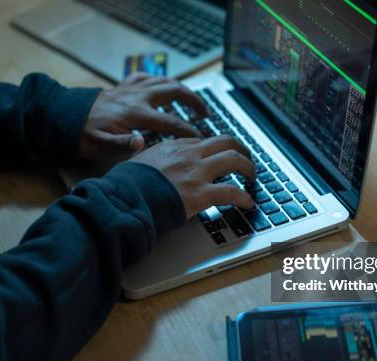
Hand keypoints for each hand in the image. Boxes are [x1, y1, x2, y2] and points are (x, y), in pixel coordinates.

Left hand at [80, 73, 207, 162]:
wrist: (63, 117)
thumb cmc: (83, 135)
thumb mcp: (101, 146)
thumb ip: (123, 145)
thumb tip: (143, 142)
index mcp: (135, 114)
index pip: (171, 121)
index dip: (189, 130)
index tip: (201, 137)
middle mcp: (137, 97)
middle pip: (174, 91)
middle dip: (194, 100)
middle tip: (205, 113)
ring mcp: (131, 89)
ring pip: (164, 81)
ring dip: (181, 89)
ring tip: (192, 100)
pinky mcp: (123, 86)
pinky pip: (146, 77)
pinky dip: (159, 80)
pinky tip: (164, 87)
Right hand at [130, 135, 255, 218]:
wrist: (123, 198)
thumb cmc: (126, 184)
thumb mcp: (138, 161)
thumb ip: (151, 159)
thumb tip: (150, 162)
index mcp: (174, 146)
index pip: (204, 141)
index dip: (216, 148)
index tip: (220, 155)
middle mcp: (190, 154)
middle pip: (226, 141)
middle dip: (241, 149)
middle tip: (246, 159)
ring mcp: (197, 172)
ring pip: (234, 159)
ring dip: (248, 167)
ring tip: (252, 177)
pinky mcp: (201, 194)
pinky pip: (231, 192)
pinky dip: (244, 197)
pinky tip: (248, 202)